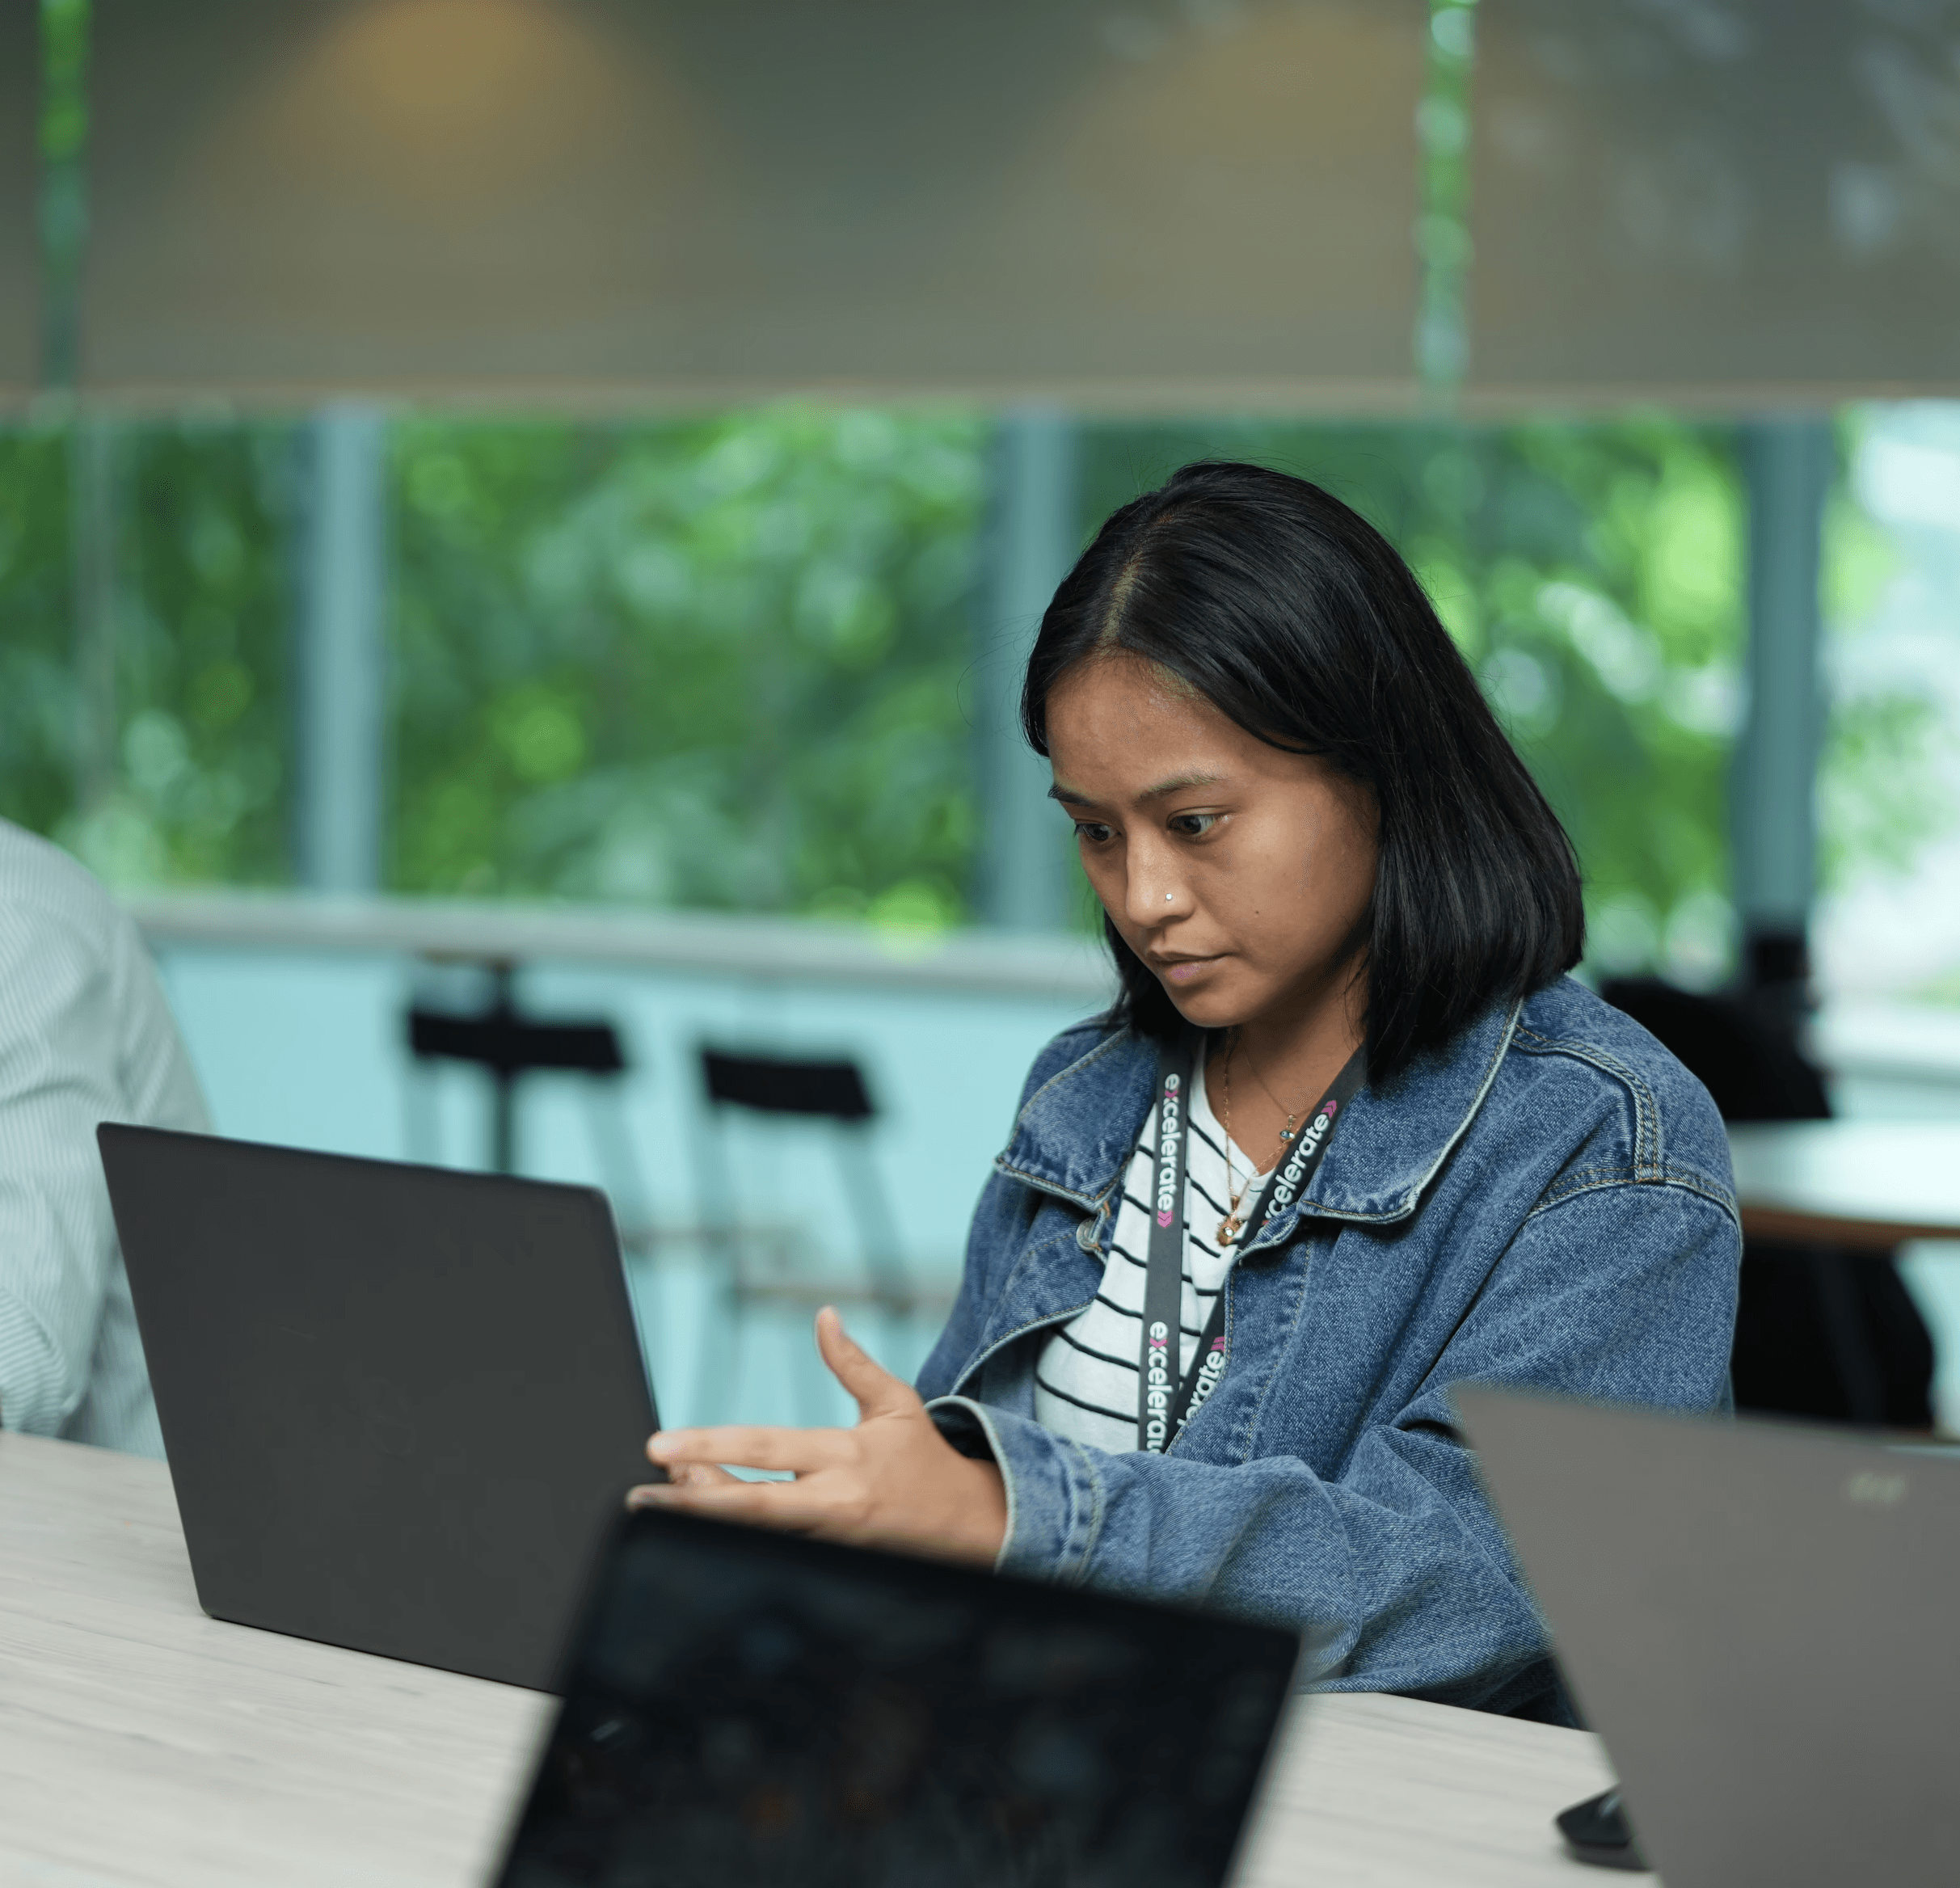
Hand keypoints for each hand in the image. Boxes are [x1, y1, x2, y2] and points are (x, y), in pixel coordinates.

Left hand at [626, 1307, 1006, 1564]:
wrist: (973, 1528)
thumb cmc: (925, 1459)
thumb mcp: (896, 1404)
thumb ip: (852, 1363)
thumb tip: (823, 1316)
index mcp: (845, 1456)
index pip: (766, 1449)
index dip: (711, 1446)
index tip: (663, 1445)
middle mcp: (833, 1502)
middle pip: (750, 1507)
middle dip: (690, 1503)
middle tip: (641, 1496)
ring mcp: (828, 1541)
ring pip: (755, 1536)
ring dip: (705, 1519)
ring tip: (658, 1501)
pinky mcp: (829, 1565)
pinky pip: (772, 1552)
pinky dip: (733, 1538)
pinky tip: (696, 1526)